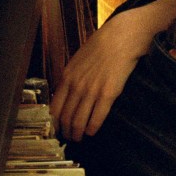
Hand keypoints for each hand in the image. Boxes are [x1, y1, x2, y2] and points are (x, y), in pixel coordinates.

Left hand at [51, 0, 175, 140]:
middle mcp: (76, 86)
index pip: (55, 107)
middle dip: (66, 131)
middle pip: (66, 117)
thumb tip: (67, 91)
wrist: (120, 38)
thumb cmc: (100, 46)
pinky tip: (92, 132)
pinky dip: (92, 128)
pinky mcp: (108, 94)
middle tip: (69, 138)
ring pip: (79, 120)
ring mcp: (91, 91)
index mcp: (67, 76)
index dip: (56, 121)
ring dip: (78, 133)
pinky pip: (97, 117)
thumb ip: (71, 76)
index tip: (58, 128)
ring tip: (79, 138)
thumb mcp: (78, 60)